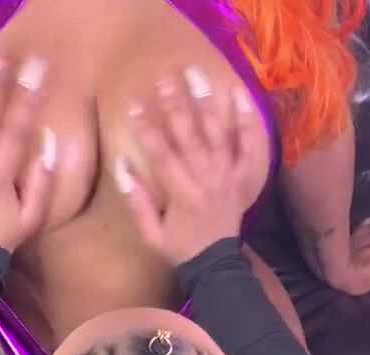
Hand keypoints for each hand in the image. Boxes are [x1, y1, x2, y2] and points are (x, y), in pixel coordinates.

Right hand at [114, 70, 260, 264]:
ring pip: (217, 134)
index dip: (146, 128)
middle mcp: (206, 180)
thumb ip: (137, 203)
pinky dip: (245, 120)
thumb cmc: (180, 249)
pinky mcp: (242, 176)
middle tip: (164, 77)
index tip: (134, 104)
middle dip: (175, 105)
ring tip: (197, 74)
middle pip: (189, 136)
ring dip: (206, 102)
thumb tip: (122, 166)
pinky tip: (240, 94)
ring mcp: (227, 176)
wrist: (216, 265)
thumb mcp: (151, 235)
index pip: (161, 155)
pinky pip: (247, 146)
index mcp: (182, 195)